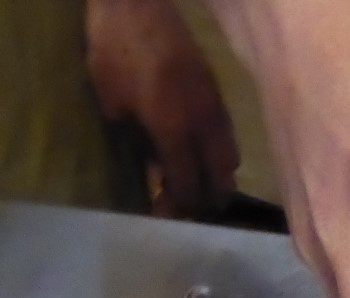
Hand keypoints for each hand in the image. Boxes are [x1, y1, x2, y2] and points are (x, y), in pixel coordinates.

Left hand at [86, 0, 238, 217]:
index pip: (188, 184)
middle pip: (220, 178)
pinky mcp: (217, 93)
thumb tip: (150, 164)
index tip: (163, 218)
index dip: (177, 207)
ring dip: (216, 175)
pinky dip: (218, 151)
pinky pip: (227, 135)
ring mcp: (215, 107)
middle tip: (184, 204)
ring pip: (231, 157)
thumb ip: (135, 139)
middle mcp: (204, 125)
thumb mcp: (112, 102)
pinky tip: (200, 148)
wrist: (137, 4)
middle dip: (205, 198)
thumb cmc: (115, 52)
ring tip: (197, 179)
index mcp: (175, 130)